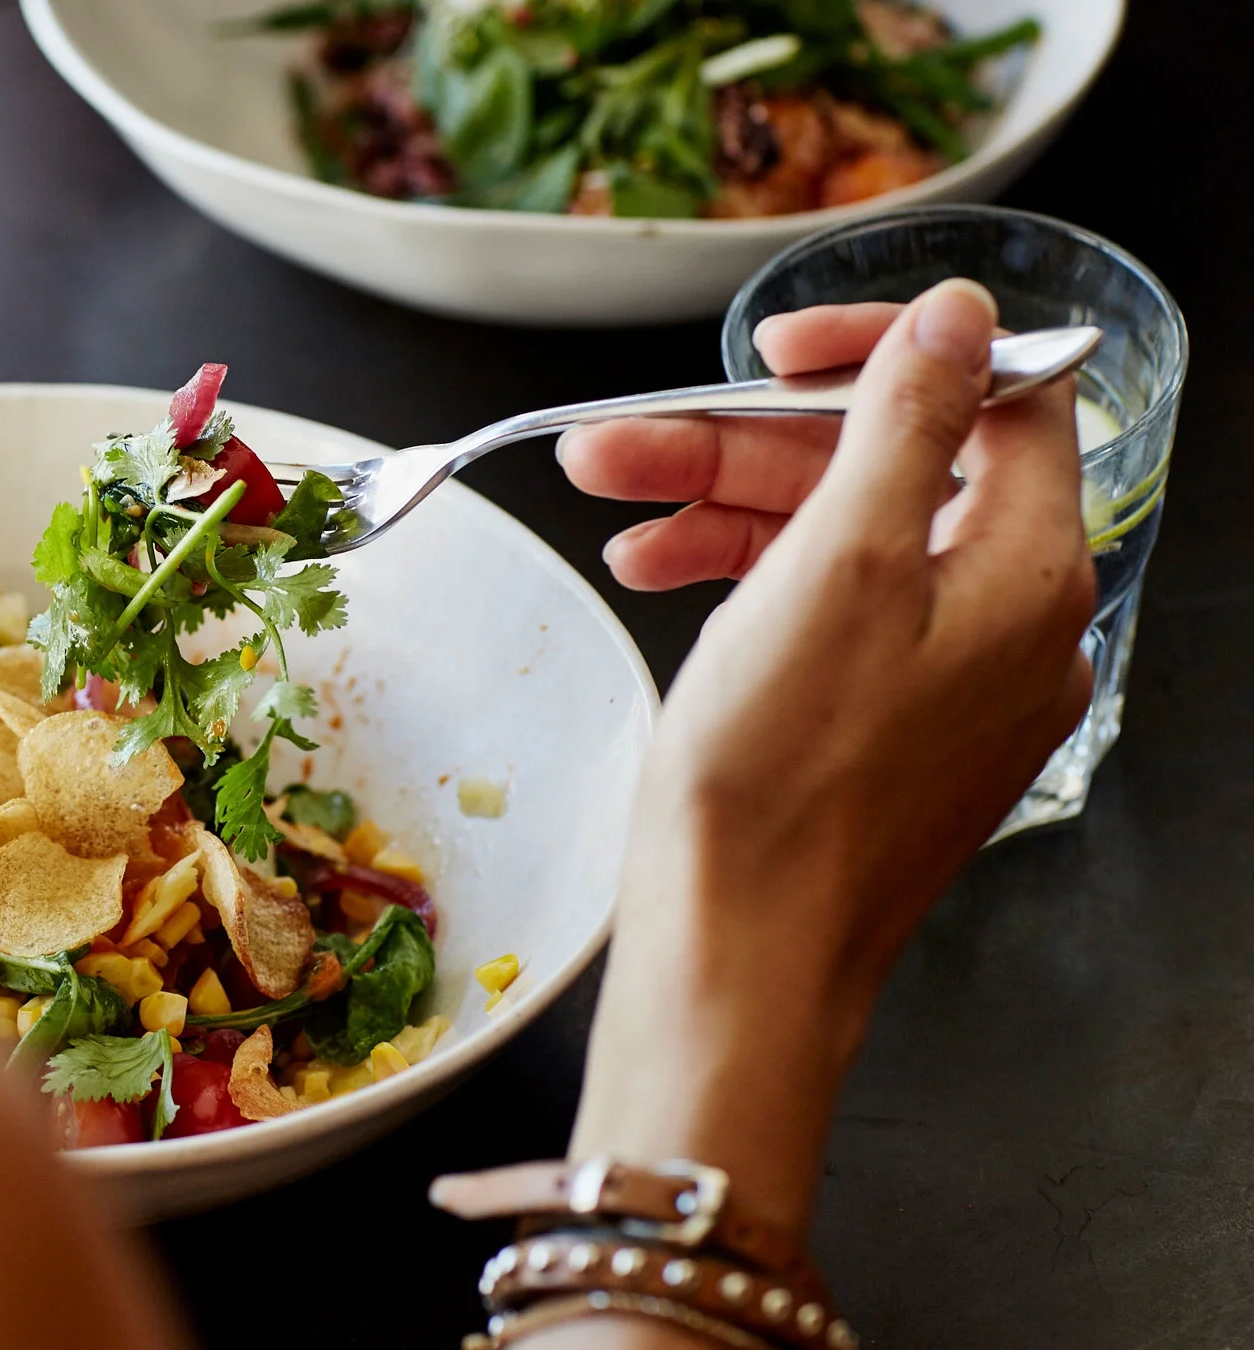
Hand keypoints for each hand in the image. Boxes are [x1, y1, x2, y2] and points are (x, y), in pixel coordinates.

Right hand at [564, 281, 1095, 1240]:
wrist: (739, 953)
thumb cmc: (780, 784)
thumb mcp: (835, 565)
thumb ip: (906, 423)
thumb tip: (960, 316)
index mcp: (1025, 572)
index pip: (991, 399)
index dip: (879, 353)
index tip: (776, 350)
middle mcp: (1006, 624)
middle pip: (889, 472)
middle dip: (746, 443)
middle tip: (626, 440)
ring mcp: (947, 682)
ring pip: (840, 543)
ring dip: (721, 506)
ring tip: (609, 506)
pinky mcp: (885, 729)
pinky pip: (825, 616)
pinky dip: (741, 581)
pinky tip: (655, 571)